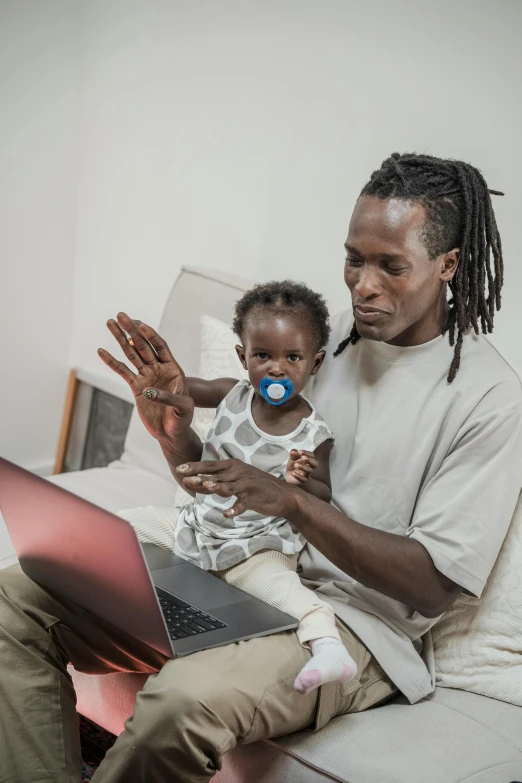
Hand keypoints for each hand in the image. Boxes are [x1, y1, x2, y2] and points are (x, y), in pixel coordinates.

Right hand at [98, 312, 193, 442]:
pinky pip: (123, 371)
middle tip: (120, 315)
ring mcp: (146, 376)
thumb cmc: (182, 419)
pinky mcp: (136, 387)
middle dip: (132, 330)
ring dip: (120, 339)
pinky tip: (101, 351)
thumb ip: (168, 398)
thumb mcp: (183, 408)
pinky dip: (112, 362)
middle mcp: (159, 369)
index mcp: (173, 369)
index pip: (160, 347)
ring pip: (131, 354)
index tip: (141, 326)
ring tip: (109, 323)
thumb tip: (148, 391)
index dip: (151, 336)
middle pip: (143, 345)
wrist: (172, 433)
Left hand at [176, 459, 297, 518]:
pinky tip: (227, 515)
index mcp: (233, 466)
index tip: (179, 469)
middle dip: (199, 476)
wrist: (282, 495)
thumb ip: (218, 478)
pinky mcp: (254, 498)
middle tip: (185, 477)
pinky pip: (243, 505)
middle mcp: (239, 473)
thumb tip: (196, 479)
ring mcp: (247, 485)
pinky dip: (235, 510)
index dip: (194, 467)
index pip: (210, 465)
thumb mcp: (237, 477)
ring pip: (228, 487)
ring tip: (207, 488)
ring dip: (217, 487)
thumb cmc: (256, 486)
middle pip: (215, 475)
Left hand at [285, 449, 317, 484]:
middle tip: (302, 457)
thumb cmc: (294, 466)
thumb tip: (294, 451)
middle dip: (310, 460)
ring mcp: (307, 474)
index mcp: (308, 460)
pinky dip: (298, 476)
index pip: (312, 455)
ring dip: (303, 467)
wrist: (291, 478)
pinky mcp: (303, 481)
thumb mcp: (292, 459)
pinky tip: (293, 473)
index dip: (307, 453)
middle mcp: (309, 467)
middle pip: (315, 464)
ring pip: (310, 471)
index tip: (299, 452)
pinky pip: (303, 479)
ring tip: (295, 465)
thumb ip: (293, 454)